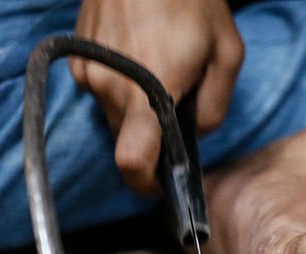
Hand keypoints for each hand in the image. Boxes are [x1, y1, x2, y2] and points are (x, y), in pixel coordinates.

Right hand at [71, 0, 243, 194]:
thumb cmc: (192, 0)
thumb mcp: (226, 53)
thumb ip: (215, 106)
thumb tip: (197, 134)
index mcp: (148, 92)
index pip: (132, 161)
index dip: (145, 184)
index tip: (160, 184)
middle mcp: (111, 88)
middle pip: (127, 141)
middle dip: (151, 137)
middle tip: (176, 105)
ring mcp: (90, 72)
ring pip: (113, 115)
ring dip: (135, 109)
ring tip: (159, 69)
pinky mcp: (79, 57)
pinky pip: (100, 89)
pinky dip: (119, 85)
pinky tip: (136, 54)